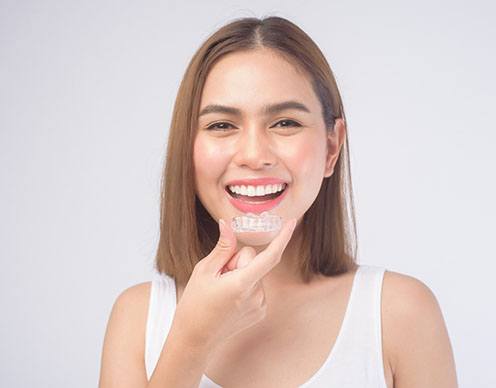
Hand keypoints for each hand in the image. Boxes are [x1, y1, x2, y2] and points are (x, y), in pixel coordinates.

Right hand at [171, 217, 296, 351]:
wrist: (194, 339)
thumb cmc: (195, 304)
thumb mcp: (204, 271)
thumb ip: (222, 248)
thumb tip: (228, 224)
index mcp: (242, 284)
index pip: (270, 256)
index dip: (283, 237)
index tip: (292, 222)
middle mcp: (256, 296)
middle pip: (254, 260)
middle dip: (238, 261)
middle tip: (219, 276)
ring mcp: (260, 305)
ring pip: (255, 273)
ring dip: (241, 275)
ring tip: (222, 291)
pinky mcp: (260, 311)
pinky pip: (256, 286)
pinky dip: (245, 286)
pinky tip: (229, 299)